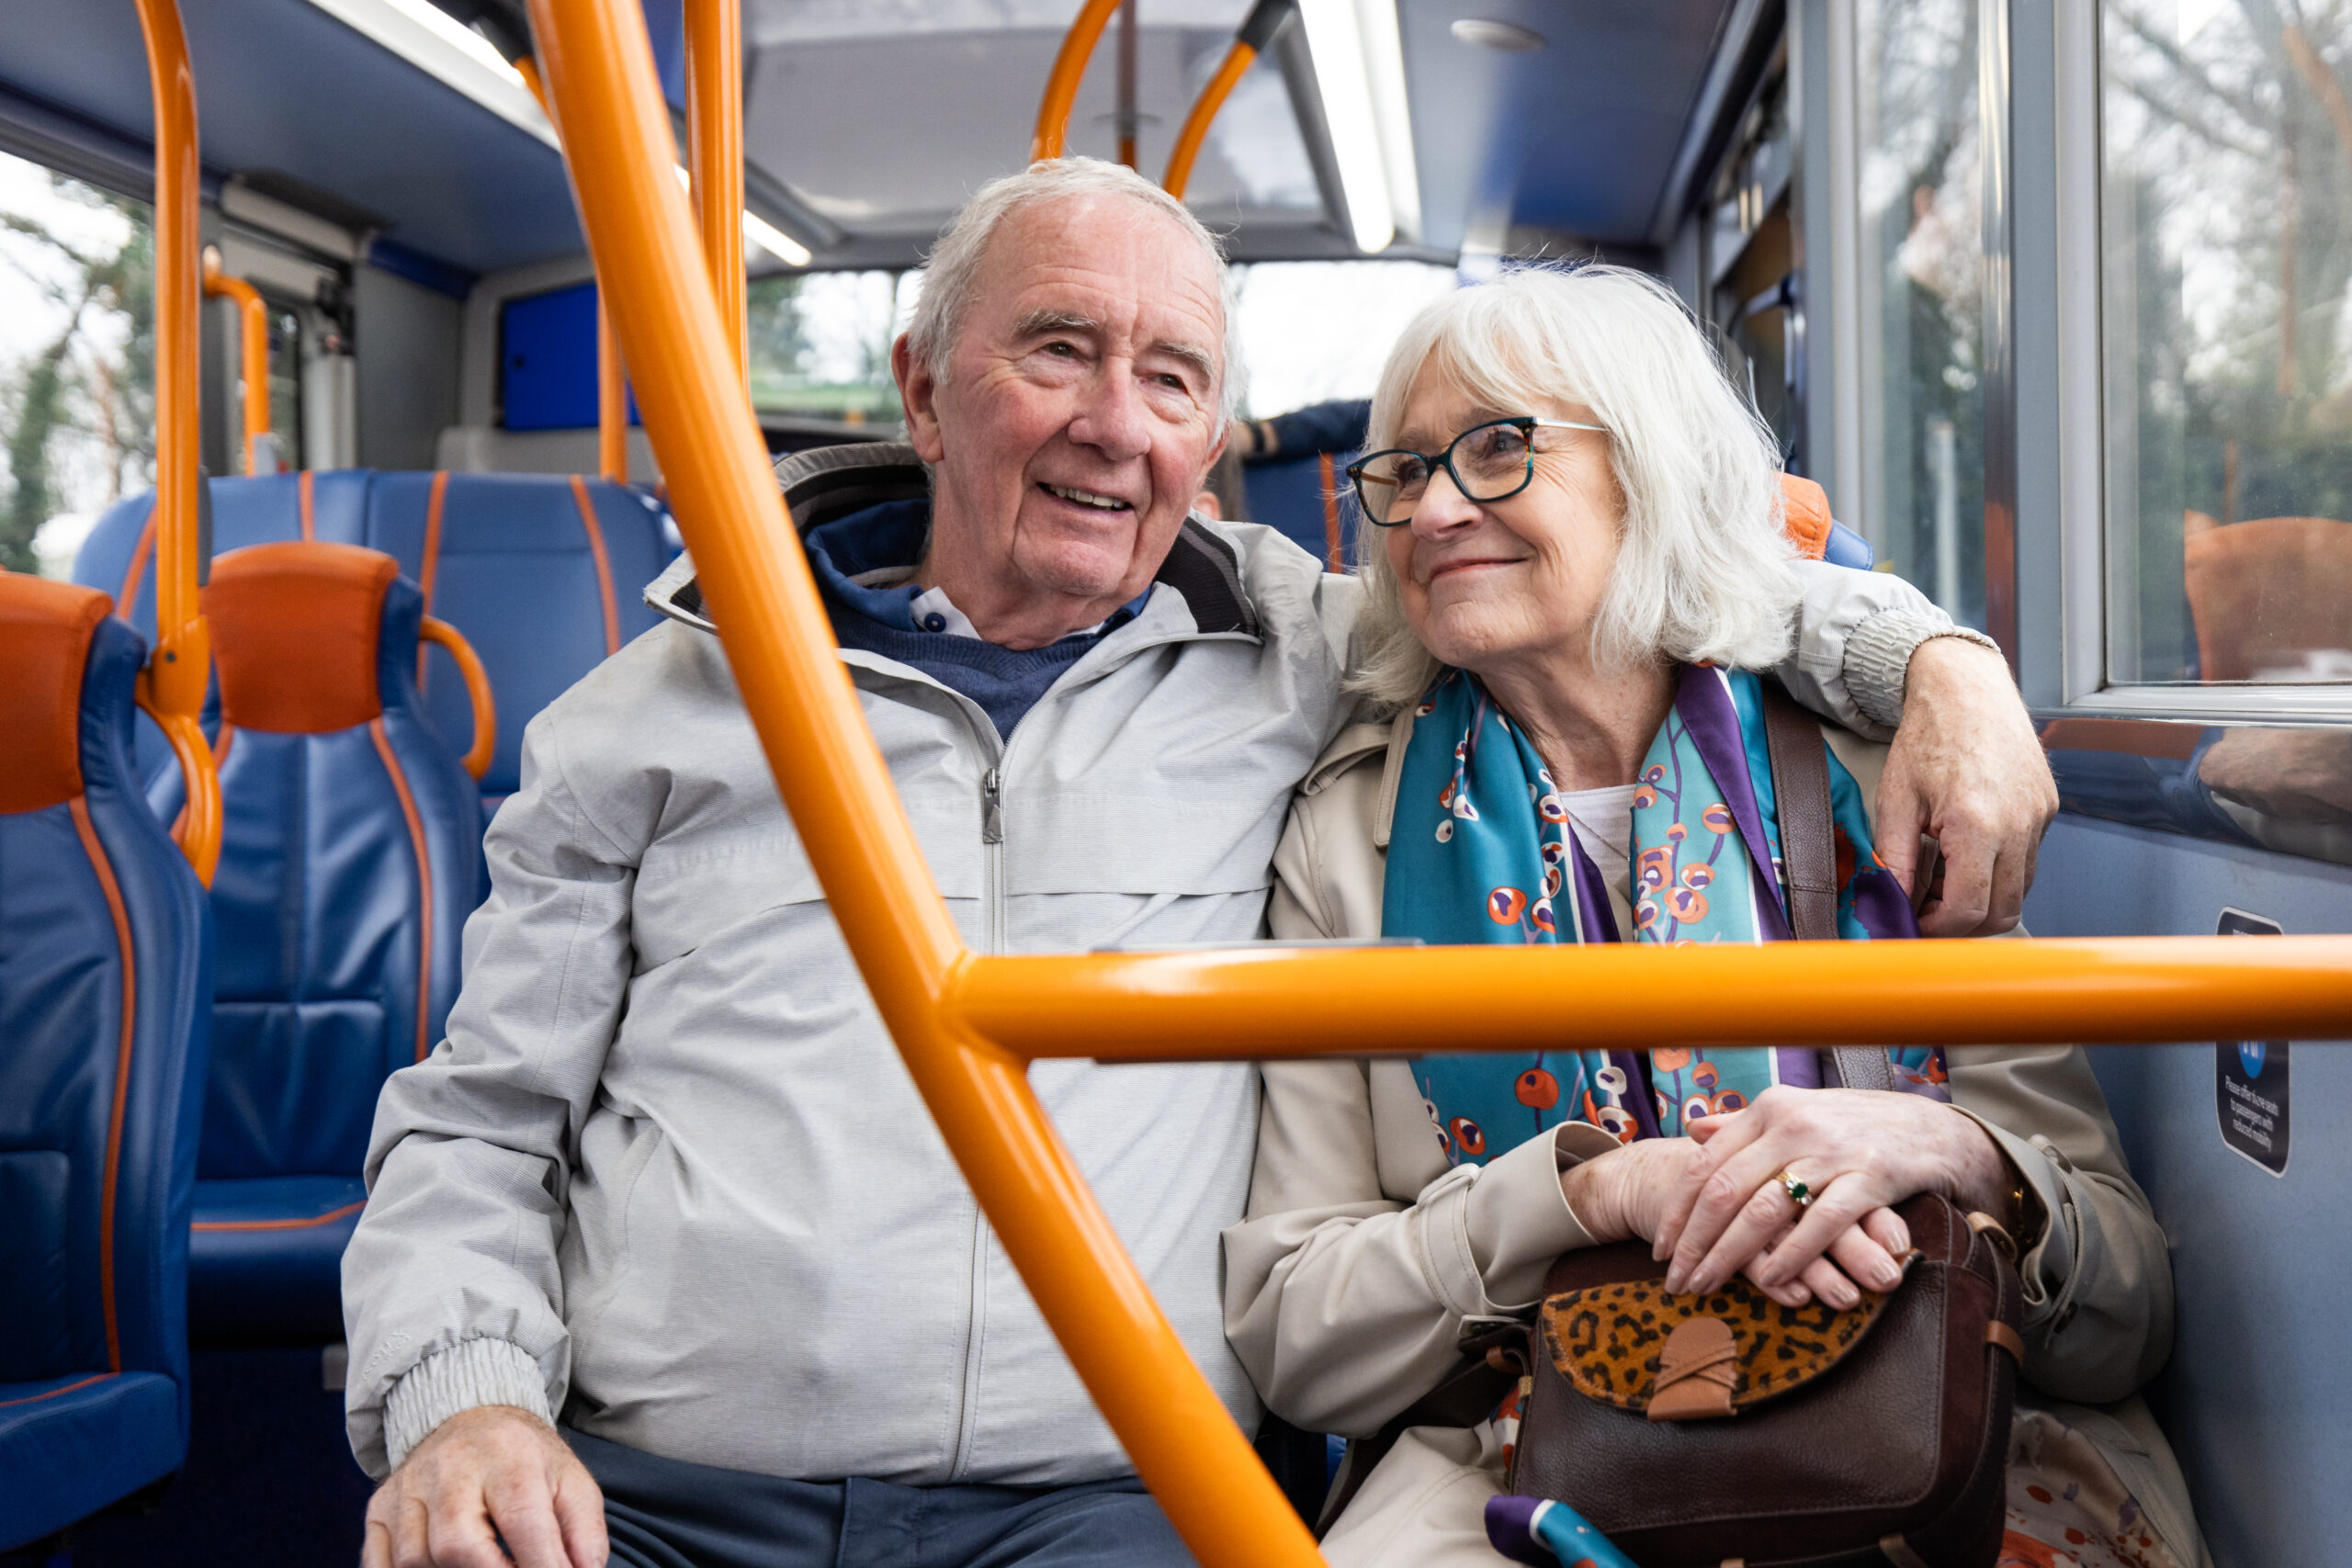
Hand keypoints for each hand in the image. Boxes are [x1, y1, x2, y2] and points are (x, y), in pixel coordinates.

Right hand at [362, 1405, 607, 1567]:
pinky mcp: (379, 1506)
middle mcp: (451, 1466)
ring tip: (484, 1565)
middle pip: (458, 1544)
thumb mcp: (570, 1482)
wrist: (472, 1419)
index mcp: (509, 1454)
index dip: (541, 1566)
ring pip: (415, 1558)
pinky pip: (379, 1561)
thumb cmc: (526, 1462)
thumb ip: (584, 1532)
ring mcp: (408, 1486)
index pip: (523, 1521)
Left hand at [1564, 1138, 1893, 1310]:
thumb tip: (1693, 1128)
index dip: (1678, 1209)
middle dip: (1694, 1241)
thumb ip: (1745, 1125)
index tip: (1661, 1247)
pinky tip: (1772, 1282)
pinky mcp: (1872, 1176)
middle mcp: (1794, 1124)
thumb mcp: (1797, 1113)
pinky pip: (1820, 1223)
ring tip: (1707, 1286)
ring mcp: (1832, 1150)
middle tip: (1675, 1281)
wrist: (1934, 1128)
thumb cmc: (1856, 1127)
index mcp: (1769, 1108)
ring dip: (1730, 1255)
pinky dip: (1792, 1256)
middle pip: (1725, 1190)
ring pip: (1764, 1210)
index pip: (1705, 1163)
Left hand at [1875, 636, 2055, 935]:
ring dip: (1981, 899)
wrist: (1966, 689)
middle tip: (1926, 909)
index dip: (1936, 927)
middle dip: (1962, 923)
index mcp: (1978, 823)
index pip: (1968, 909)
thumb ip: (1894, 861)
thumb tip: (1890, 906)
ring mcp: (2039, 819)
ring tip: (1942, 876)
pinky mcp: (2047, 811)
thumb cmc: (1929, 737)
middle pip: (2002, 912)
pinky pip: (2028, 863)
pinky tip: (1964, 854)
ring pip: (2019, 891)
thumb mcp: (1895, 801)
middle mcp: (2019, 826)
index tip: (1912, 921)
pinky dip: (1998, 873)